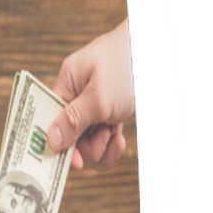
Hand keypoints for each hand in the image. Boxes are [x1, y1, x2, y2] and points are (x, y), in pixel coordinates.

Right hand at [47, 18, 134, 170]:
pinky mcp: (109, 112)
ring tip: (114, 134)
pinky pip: (102, 138)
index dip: (58, 144)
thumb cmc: (129, 64)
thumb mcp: (99, 97)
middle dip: (87, 145)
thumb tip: (50, 141)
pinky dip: (111, 144)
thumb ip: (73, 121)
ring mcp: (93, 105)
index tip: (75, 162)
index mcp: (66, 85)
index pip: (50, 121)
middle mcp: (76, 96)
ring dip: (101, 145)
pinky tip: (120, 138)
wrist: (162, 51)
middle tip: (104, 138)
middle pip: (68, 136)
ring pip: (86, 140)